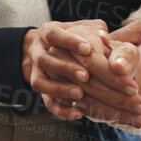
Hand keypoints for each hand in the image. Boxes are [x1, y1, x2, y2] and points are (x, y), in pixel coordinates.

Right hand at [23, 20, 140, 119]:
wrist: (54, 49)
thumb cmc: (76, 37)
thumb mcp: (85, 27)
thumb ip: (96, 29)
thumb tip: (104, 37)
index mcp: (47, 32)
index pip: (53, 34)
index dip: (69, 42)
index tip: (88, 49)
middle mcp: (37, 52)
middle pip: (45, 59)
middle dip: (65, 68)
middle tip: (86, 75)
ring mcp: (36, 72)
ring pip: (40, 82)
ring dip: (60, 89)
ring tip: (80, 93)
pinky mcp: (42, 91)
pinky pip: (46, 102)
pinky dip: (61, 109)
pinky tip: (79, 113)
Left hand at [41, 6, 140, 129]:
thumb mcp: (140, 29)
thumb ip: (118, 43)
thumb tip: (95, 45)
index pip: (109, 76)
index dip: (86, 74)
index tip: (70, 73)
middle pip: (109, 99)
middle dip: (85, 94)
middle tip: (65, 89)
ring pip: (116, 113)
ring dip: (95, 108)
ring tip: (73, 102)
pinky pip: (127, 119)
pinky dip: (110, 115)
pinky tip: (93, 110)